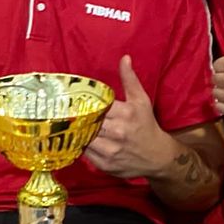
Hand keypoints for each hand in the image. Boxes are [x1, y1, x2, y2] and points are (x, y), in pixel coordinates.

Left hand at [84, 56, 177, 178]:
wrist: (157, 156)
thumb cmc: (146, 125)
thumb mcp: (141, 100)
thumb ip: (130, 79)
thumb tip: (124, 58)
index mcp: (125, 113)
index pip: (95, 105)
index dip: (84, 103)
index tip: (72, 101)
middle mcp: (118, 132)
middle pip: (87, 121)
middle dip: (78, 117)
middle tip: (66, 113)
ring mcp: (111, 150)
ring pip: (83, 137)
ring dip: (77, 132)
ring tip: (72, 126)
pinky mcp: (105, 165)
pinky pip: (85, 153)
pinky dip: (80, 146)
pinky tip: (79, 140)